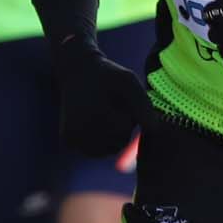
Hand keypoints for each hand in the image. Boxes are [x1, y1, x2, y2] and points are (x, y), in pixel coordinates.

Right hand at [50, 35, 145, 156]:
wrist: (76, 71)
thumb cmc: (106, 75)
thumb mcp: (128, 81)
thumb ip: (143, 104)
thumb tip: (154, 129)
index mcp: (94, 115)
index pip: (124, 130)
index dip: (128, 115)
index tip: (120, 100)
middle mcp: (80, 130)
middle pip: (117, 142)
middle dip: (122, 127)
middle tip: (112, 106)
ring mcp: (73, 138)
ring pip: (108, 150)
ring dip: (113, 136)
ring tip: (105, 114)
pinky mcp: (68, 141)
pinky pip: (95, 151)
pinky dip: (101, 141)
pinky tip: (96, 122)